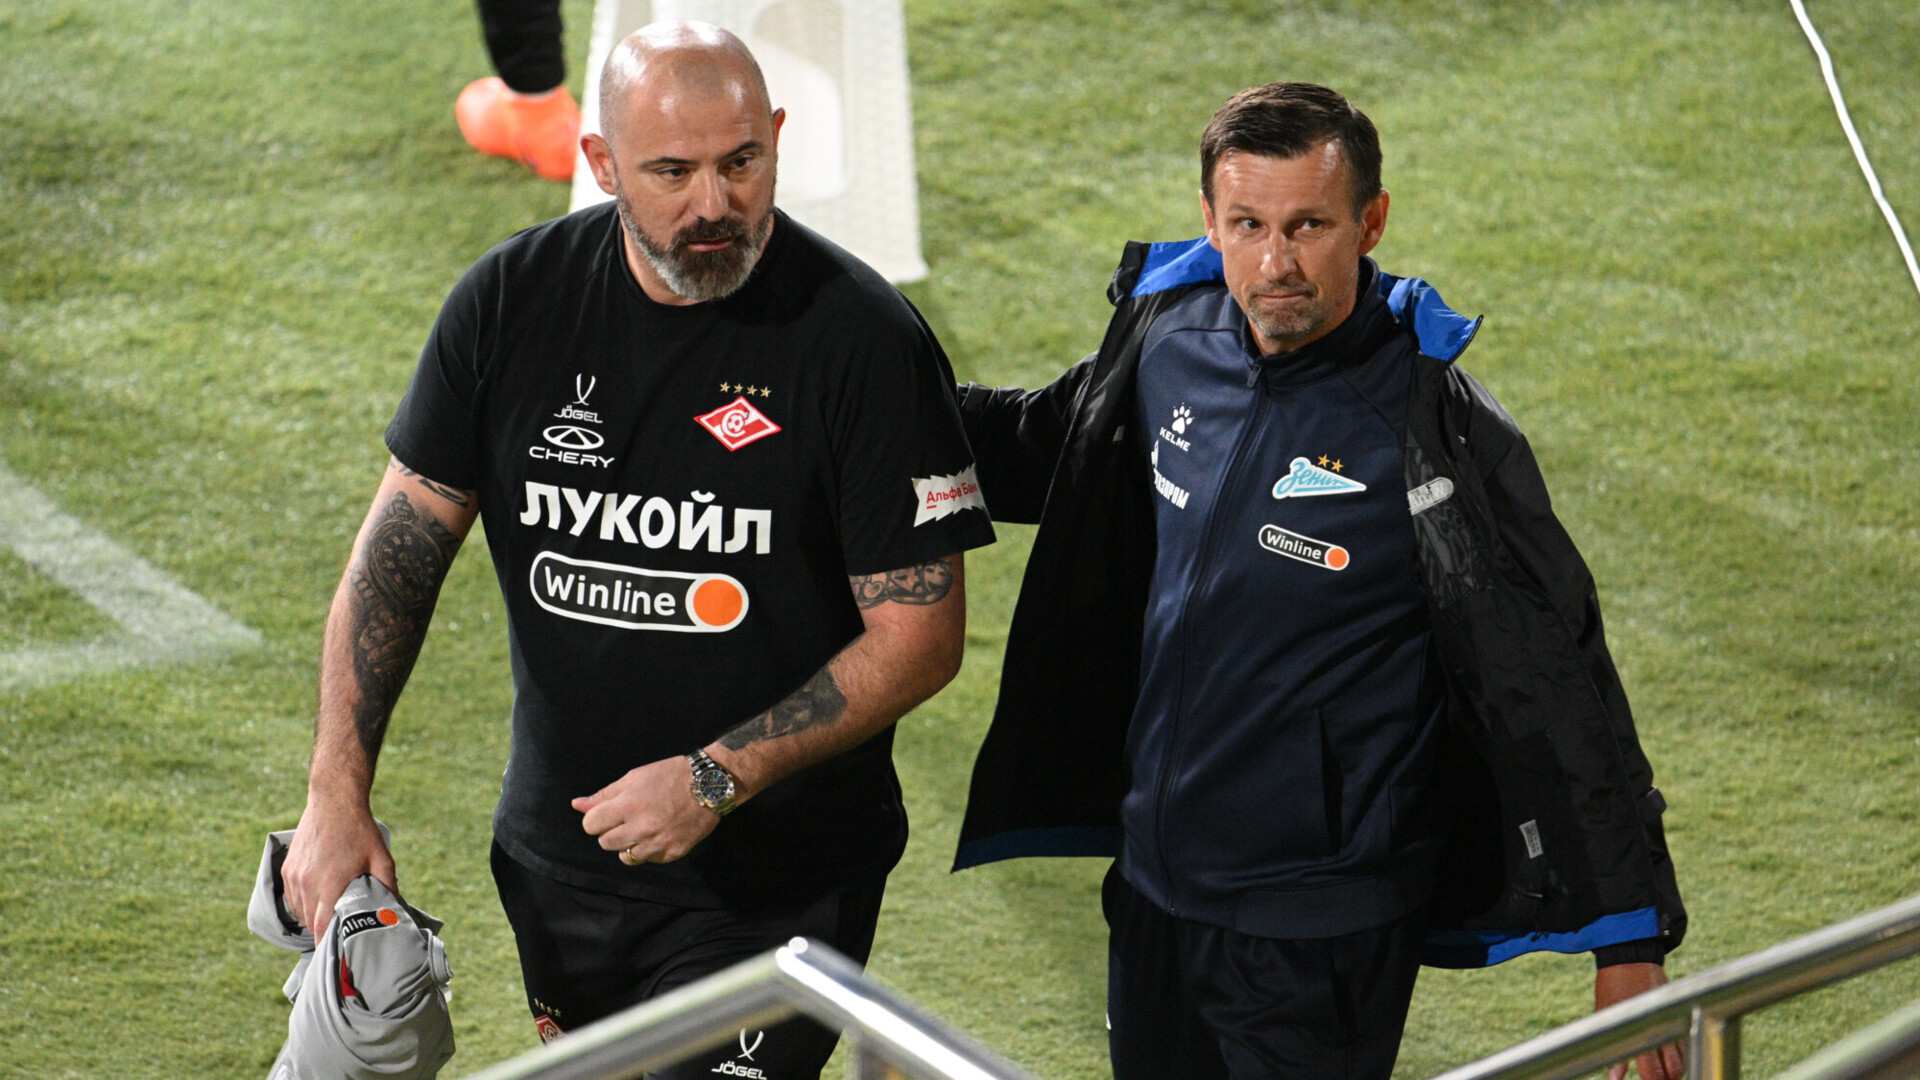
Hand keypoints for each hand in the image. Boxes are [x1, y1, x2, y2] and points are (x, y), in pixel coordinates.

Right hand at [282, 798, 394, 934]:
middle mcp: (307, 883)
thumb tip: (395, 912)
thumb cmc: (360, 831)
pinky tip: (317, 903)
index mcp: (330, 884)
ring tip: (330, 921)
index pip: (322, 928)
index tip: (335, 958)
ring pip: (299, 912)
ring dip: (312, 920)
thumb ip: (387, 887)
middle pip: (310, 924)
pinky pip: (291, 899)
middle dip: (323, 934)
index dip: (327, 946)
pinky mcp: (287, 869)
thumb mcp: (381, 859)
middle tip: (338, 940)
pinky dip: (302, 906)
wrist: (333, 802)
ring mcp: (294, 877)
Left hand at [572, 755, 719, 864]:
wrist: (709, 785)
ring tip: (643, 827)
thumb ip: (604, 795)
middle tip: (627, 819)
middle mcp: (641, 828)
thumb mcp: (635, 777)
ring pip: (625, 857)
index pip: (591, 825)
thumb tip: (577, 805)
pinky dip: (649, 850)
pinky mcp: (672, 853)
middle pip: (605, 843)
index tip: (608, 813)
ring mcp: (658, 843)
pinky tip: (659, 833)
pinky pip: (648, 860)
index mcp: (629, 805)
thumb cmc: (670, 776)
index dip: (596, 819)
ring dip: (629, 843)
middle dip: (610, 832)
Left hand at [1598, 963, 1682, 1079]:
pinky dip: (1681, 1056)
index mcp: (1642, 1032)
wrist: (1631, 957)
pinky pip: (1686, 1045)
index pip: (1652, 1071)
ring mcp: (1675, 1023)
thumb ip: (1615, 1047)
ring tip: (1663, 1074)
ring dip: (1675, 1071)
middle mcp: (1664, 1030)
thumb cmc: (1613, 986)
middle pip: (1675, 1071)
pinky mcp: (1680, 1015)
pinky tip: (1670, 1059)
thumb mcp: (1607, 1015)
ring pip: (1684, 1060)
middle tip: (1656, 1079)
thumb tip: (1614, 1077)